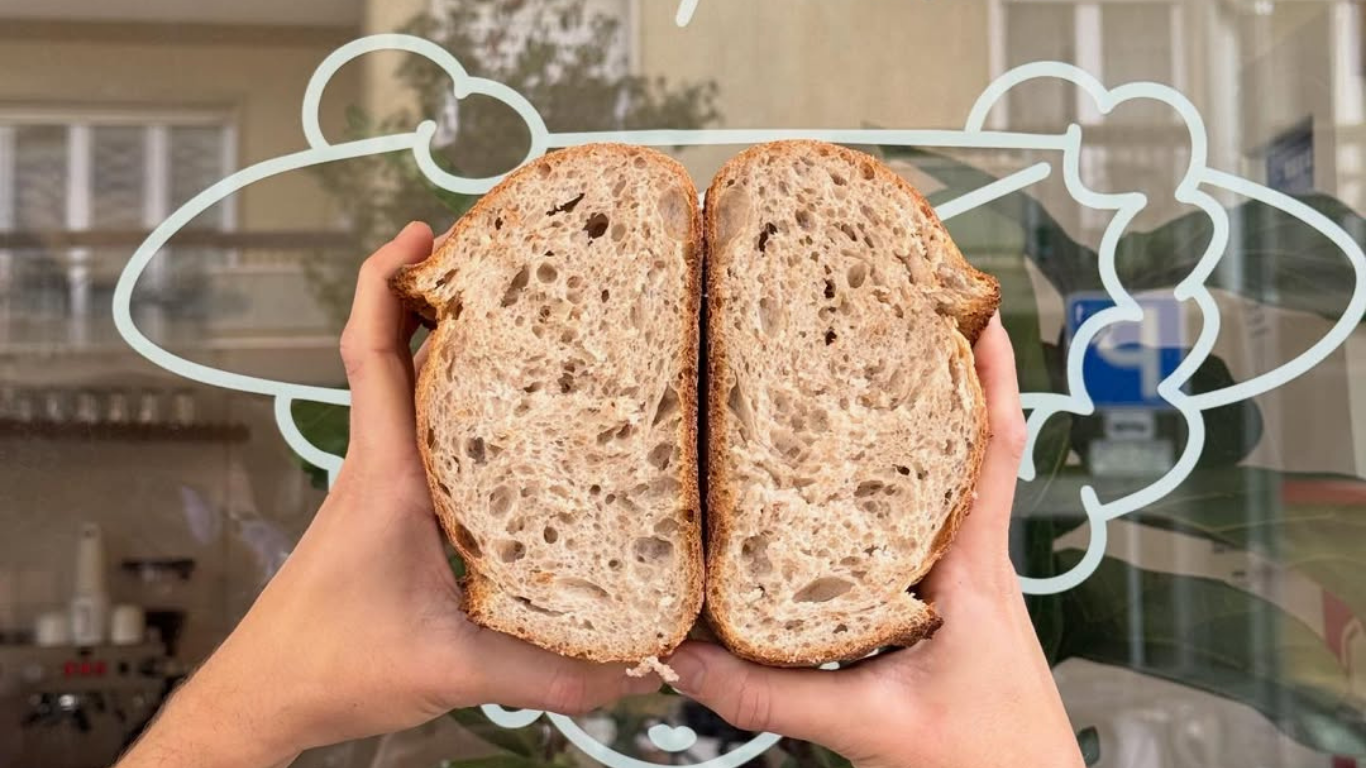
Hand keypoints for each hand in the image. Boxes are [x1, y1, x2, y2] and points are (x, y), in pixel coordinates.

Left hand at [118, 223, 658, 767]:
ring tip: (513, 322)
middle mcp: (378, 466)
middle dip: (436, 294)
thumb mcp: (449, 668)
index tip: (422, 232)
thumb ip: (546, 671)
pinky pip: (416, 437)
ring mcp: (378, 487)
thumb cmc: (329, 667)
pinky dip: (448, 406)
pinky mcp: (386, 514)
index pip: (370, 352)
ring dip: (443, 348)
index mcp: (385, 476)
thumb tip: (634, 664)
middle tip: (500, 260)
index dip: (386, 281)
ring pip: (407, 393)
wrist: (266, 695)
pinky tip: (500, 423)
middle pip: (394, 351)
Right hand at [667, 315, 1083, 767]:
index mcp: (973, 571)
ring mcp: (961, 592)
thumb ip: (775, 693)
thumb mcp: (872, 724)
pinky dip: (885, 514)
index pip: (993, 450)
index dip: (991, 378)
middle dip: (933, 389)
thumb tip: (684, 655)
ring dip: (910, 447)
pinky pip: (912, 547)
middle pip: (960, 454)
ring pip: (934, 498)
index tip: (974, 313)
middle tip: (888, 332)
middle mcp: (971, 567)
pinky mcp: (944, 620)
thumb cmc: (991, 764)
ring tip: (857, 400)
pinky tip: (841, 514)